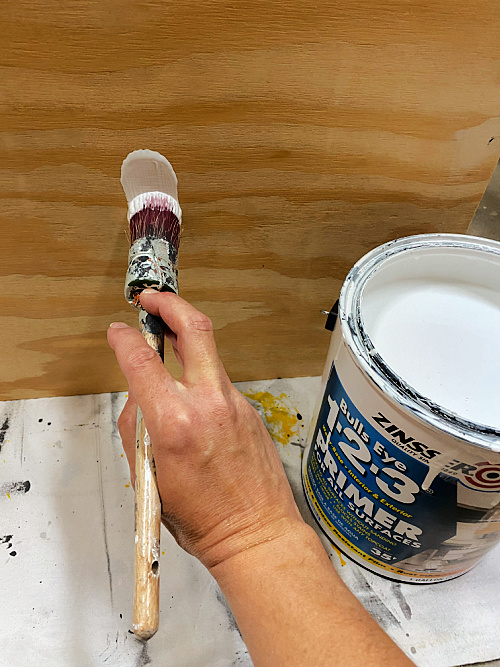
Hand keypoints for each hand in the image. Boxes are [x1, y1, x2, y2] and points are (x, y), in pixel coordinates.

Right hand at [107, 290, 303, 569]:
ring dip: (186, 341)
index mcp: (176, 422)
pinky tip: (194, 403)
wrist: (255, 532)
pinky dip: (201, 381)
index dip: (124, 340)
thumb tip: (139, 398)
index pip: (142, 361)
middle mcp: (209, 403)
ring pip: (209, 355)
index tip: (117, 332)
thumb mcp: (148, 477)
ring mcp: (236, 403)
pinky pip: (219, 383)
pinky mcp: (250, 409)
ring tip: (168, 344)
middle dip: (170, 303)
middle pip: (195, 328)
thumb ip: (138, 429)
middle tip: (152, 299)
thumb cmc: (201, 519)